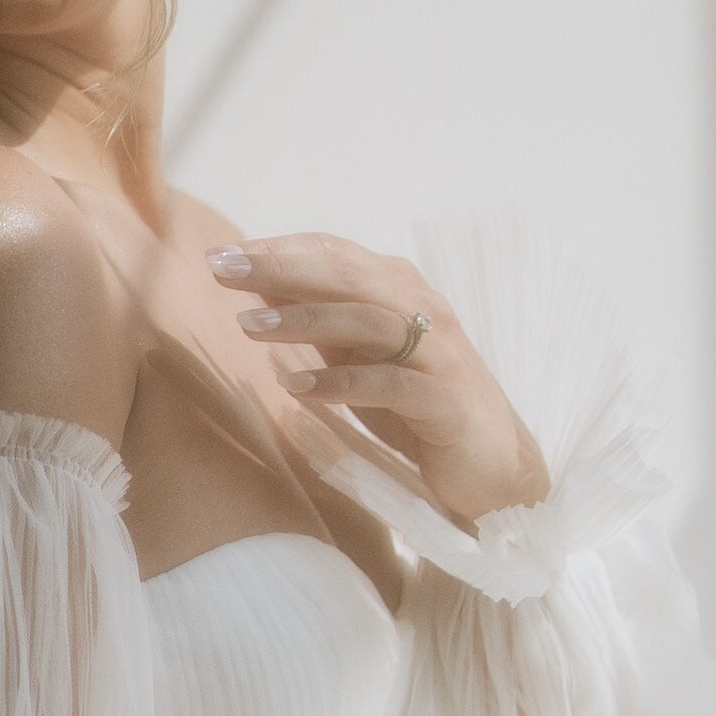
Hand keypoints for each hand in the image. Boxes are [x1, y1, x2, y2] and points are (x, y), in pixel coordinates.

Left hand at [205, 233, 552, 528]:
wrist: (493, 467)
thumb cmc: (416, 407)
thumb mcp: (357, 357)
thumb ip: (318, 321)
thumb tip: (257, 286)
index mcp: (400, 290)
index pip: (335, 252)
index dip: (278, 248)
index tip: (222, 255)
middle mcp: (423, 309)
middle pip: (348, 273)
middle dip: (282, 267)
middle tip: (222, 271)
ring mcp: (438, 354)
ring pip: (369, 319)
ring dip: (305, 318)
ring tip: (248, 325)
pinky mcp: (446, 402)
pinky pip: (390, 384)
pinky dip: (341, 383)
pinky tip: (297, 388)